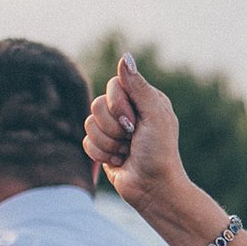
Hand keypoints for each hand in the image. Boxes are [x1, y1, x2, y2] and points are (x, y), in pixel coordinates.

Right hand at [83, 54, 193, 217]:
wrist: (153, 189)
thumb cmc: (160, 153)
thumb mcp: (154, 116)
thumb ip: (138, 87)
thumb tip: (125, 56)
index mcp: (145, 99)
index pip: (114, 84)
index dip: (117, 104)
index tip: (133, 121)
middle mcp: (129, 111)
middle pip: (97, 104)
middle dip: (113, 127)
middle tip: (131, 138)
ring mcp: (115, 129)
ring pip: (89, 123)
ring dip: (109, 143)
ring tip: (127, 152)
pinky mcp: (104, 145)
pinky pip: (86, 141)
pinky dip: (102, 154)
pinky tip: (120, 161)